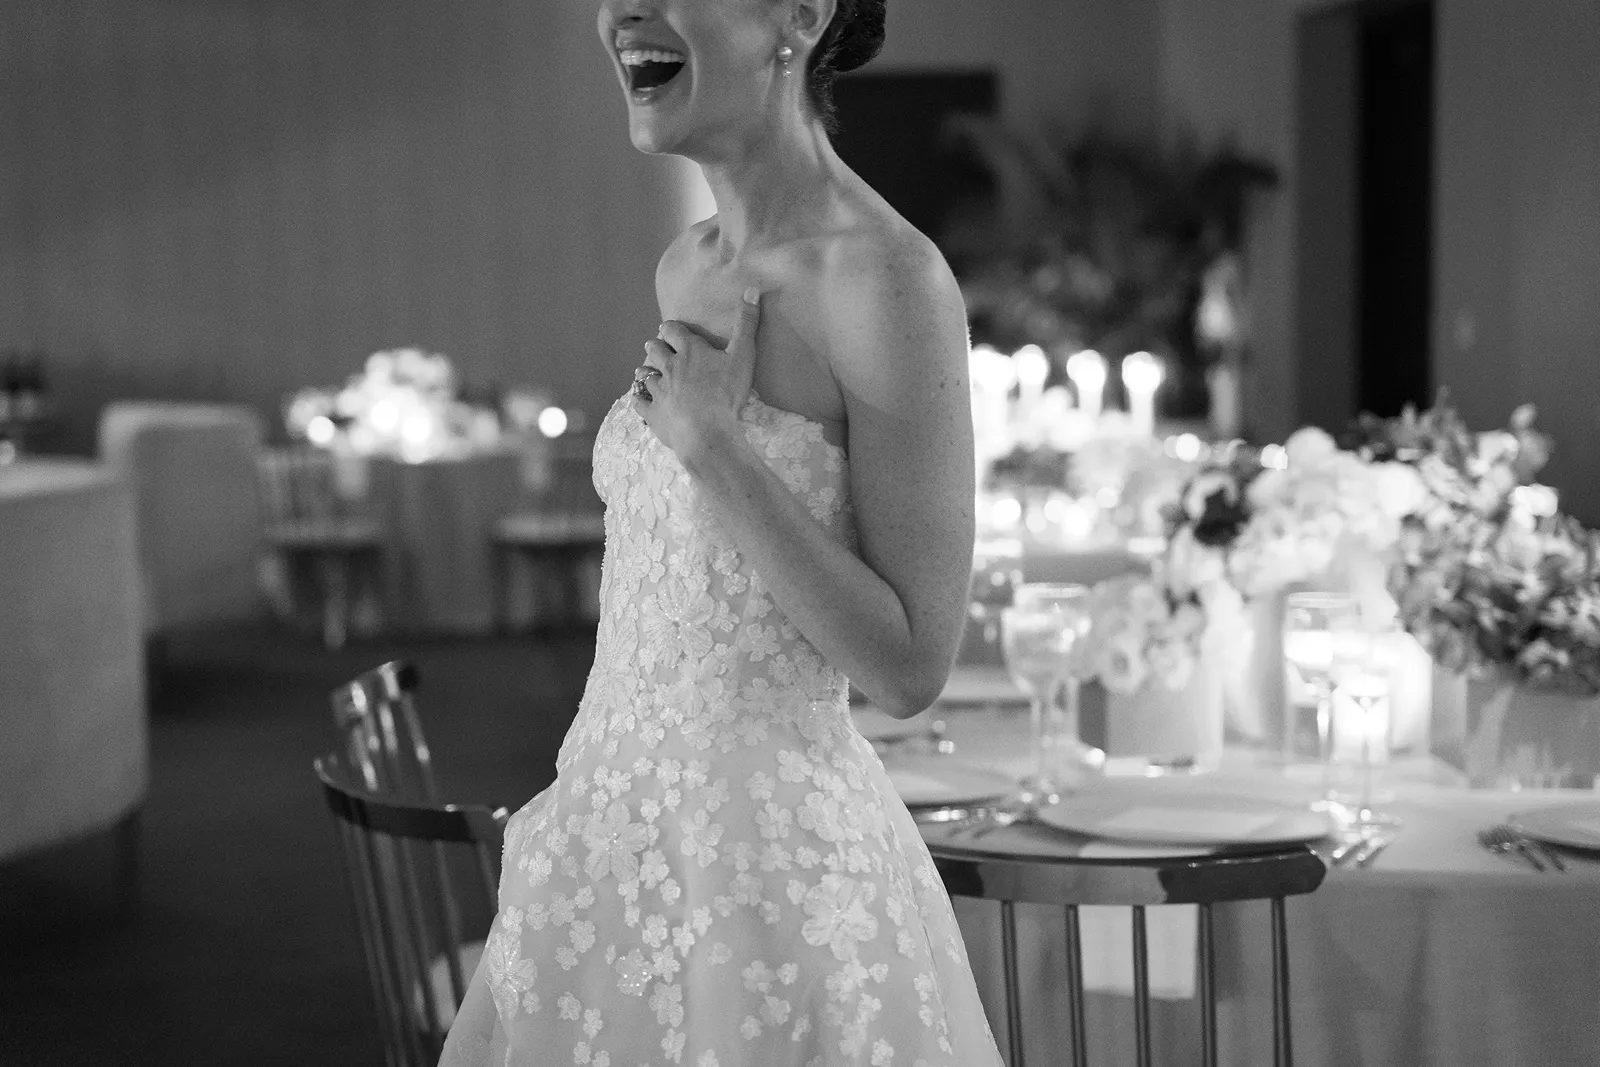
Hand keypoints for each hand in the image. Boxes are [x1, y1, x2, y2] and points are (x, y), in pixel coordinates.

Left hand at [632, 286, 761, 464]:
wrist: (707, 432)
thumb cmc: (727, 394)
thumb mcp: (743, 356)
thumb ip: (746, 323)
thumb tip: (751, 289)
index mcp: (690, 351)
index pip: (673, 331)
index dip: (670, 328)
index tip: (668, 328)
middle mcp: (670, 367)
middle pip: (655, 350)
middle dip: (655, 346)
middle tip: (654, 346)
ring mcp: (659, 391)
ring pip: (646, 375)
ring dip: (645, 371)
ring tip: (644, 370)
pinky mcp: (654, 413)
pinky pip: (640, 404)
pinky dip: (639, 400)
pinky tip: (638, 399)